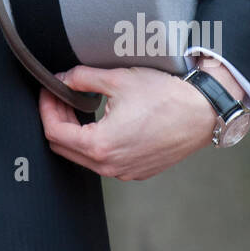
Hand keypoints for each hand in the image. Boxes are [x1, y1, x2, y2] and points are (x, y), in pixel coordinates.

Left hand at [38, 62, 245, 180]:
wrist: (203, 112)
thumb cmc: (166, 96)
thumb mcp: (117, 79)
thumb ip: (82, 78)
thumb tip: (63, 78)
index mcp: (100, 146)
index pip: (54, 131)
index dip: (46, 107)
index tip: (49, 90)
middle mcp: (110, 166)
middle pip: (64, 147)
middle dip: (57, 119)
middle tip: (61, 95)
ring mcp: (124, 172)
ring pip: (83, 156)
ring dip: (75, 132)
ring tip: (80, 104)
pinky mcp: (137, 171)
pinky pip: (105, 161)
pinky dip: (95, 142)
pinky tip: (101, 121)